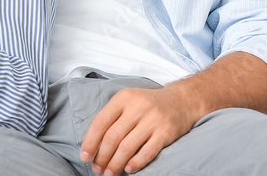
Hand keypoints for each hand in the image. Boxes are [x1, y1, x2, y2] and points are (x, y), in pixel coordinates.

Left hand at [80, 86, 199, 174]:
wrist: (182, 100)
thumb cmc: (148, 104)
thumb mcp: (128, 101)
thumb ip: (112, 116)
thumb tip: (94, 143)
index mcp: (123, 98)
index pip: (100, 122)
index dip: (90, 142)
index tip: (84, 156)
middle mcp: (137, 107)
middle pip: (112, 137)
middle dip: (102, 157)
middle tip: (97, 169)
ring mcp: (152, 120)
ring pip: (127, 147)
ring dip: (116, 163)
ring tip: (110, 173)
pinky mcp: (166, 132)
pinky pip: (147, 152)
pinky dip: (136, 163)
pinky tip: (129, 169)